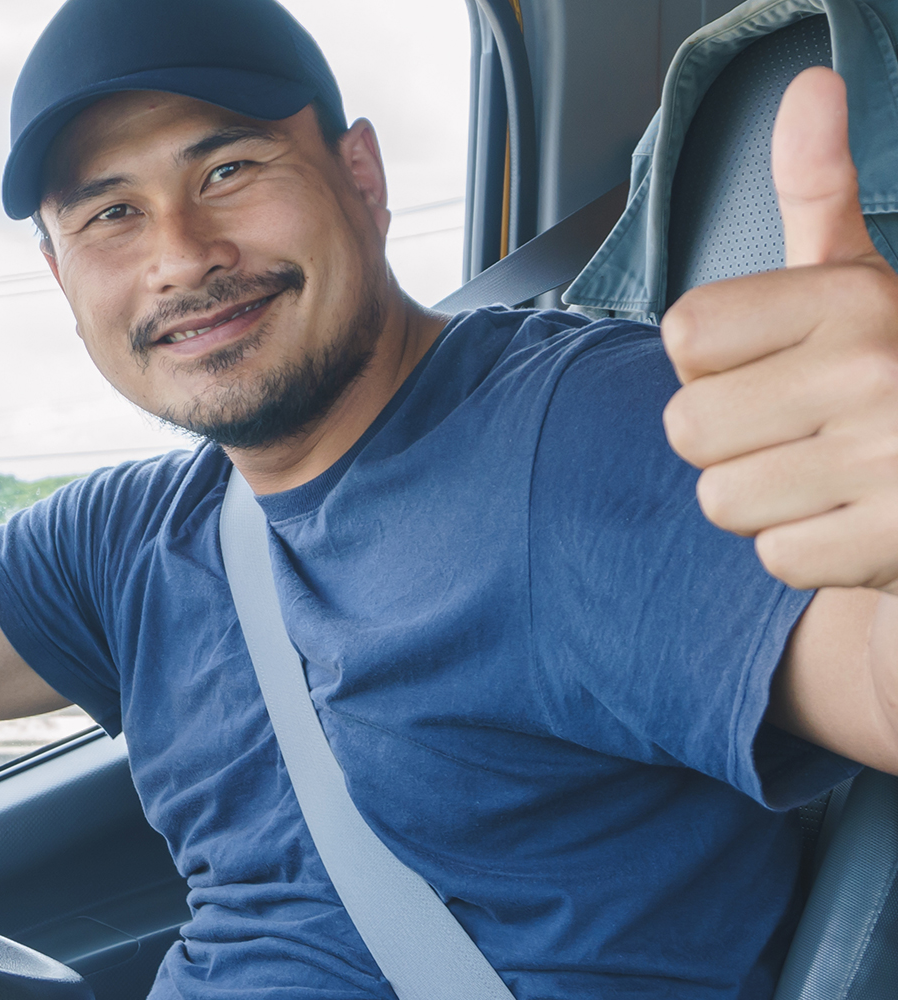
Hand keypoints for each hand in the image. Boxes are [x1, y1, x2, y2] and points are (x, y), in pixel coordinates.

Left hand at [662, 67, 897, 594]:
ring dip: (764, 497)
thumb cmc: (896, 366)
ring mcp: (888, 462)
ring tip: (828, 471)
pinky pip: (774, 556)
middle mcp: (873, 373)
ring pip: (721, 500)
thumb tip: (809, 85)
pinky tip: (854, 516)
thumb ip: (817, 189)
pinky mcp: (893, 541)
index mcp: (853, 299)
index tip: (776, 360)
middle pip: (687, 428)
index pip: (683, 336)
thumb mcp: (860, 274)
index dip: (714, 360)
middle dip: (732, 437)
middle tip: (801, 426)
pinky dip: (806, 548)